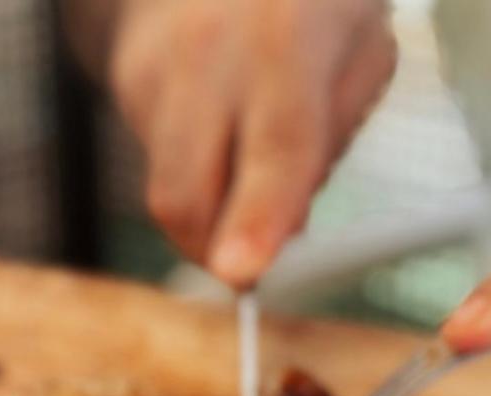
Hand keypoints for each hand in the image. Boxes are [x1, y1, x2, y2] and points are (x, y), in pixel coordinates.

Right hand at [106, 0, 395, 287]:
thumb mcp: (363, 54)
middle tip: (253, 266)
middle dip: (217, 255)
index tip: (243, 273)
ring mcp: (154, 67)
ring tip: (248, 153)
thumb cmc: (314, 1)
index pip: (275, 146)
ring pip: (169, 193)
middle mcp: (208, 51)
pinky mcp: (128, 81)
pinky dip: (196, 170)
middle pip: (188, 196)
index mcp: (287, 39)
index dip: (257, 218)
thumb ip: (329, 146)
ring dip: (211, 211)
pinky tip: (223, 122)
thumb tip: (285, 236)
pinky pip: (160, 164)